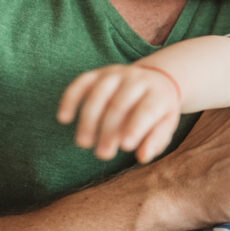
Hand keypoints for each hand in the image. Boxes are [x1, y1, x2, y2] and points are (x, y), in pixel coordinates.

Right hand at [57, 64, 180, 162]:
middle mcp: (137, 79)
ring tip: (84, 143)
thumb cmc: (158, 111)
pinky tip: (64, 119)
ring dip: (88, 119)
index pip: (147, 110)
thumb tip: (142, 156)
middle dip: (109, 130)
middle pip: (120, 104)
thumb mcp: (165, 126)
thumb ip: (155, 140)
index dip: (136, 128)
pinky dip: (70, 99)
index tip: (125, 147)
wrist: (154, 79)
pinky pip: (80, 83)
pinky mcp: (97, 73)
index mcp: (158, 93)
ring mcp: (115, 74)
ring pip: (98, 93)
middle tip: (103, 154)